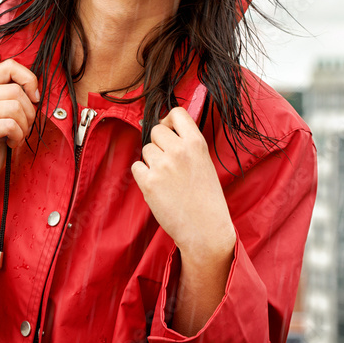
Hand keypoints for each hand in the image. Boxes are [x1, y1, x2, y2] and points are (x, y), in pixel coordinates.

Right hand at [0, 59, 39, 199]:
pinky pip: (10, 125)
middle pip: (16, 90)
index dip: (28, 80)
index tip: (34, 98)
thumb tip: (35, 88)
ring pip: (15, 107)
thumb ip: (12, 95)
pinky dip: (18, 137)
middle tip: (23, 128)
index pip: (9, 66)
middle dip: (29, 112)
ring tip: (16, 136)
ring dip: (24, 126)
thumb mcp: (3, 113)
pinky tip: (10, 144)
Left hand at [131, 106, 234, 259]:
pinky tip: (157, 186)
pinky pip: (136, 166)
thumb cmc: (207, 198)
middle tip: (168, 161)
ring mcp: (162, 166)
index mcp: (196, 143)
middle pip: (156, 130)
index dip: (170, 120)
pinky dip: (143, 175)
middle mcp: (178, 151)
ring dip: (151, 161)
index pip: (177, 113)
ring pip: (145, 149)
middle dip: (159, 143)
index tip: (169, 130)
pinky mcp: (148, 182)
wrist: (206, 229)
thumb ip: (187, 144)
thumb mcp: (204, 162)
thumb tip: (166, 128)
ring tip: (167, 179)